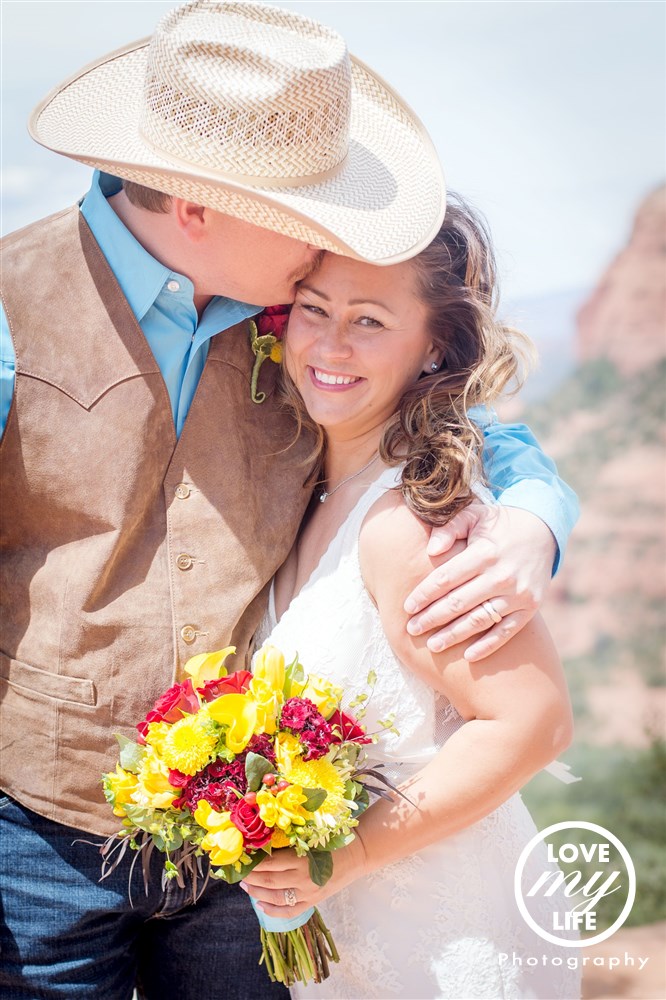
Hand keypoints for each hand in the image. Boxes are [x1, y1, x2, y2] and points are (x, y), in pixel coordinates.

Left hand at [240, 840, 365, 917]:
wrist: (357, 853)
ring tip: (246, 887)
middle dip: (251, 878)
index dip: (254, 862)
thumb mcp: (310, 838)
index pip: (270, 863)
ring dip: (257, 893)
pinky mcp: (313, 902)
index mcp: (302, 858)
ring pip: (276, 897)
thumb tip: (264, 845)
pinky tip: (261, 906)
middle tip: (240, 873)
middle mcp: (303, 878)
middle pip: (269, 881)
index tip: (243, 858)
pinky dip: (273, 911)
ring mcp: (308, 893)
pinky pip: (289, 912)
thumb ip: (290, 844)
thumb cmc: (332, 840)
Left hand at [403, 504, 556, 660]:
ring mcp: (518, 594)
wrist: (542, 531)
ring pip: (480, 620)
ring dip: (454, 635)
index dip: (424, 594)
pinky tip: (468, 657)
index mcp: (485, 552)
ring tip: (432, 645)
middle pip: (459, 602)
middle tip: (411, 629)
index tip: (407, 607)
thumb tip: (431, 549)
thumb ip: (450, 528)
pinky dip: (488, 646)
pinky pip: (507, 631)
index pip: (447, 577)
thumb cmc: (497, 525)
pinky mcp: (530, 607)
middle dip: (432, 618)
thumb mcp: (474, 516)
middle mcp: (502, 575)